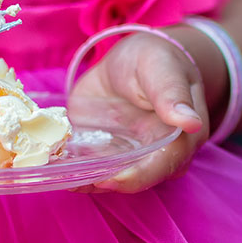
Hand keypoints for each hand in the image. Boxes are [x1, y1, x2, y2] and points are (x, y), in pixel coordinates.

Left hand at [69, 31, 208, 192]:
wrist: (130, 60)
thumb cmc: (154, 60)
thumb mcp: (161, 67)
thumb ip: (172, 94)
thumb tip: (191, 122)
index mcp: (180, 138)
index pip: (161, 166)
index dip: (136, 176)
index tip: (109, 179)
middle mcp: (155, 155)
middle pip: (133, 180)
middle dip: (104, 183)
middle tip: (75, 180)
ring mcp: (127, 156)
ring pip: (108, 179)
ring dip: (83, 180)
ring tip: (58, 175)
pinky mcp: (102, 153)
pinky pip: (89, 168)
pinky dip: (71, 170)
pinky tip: (51, 166)